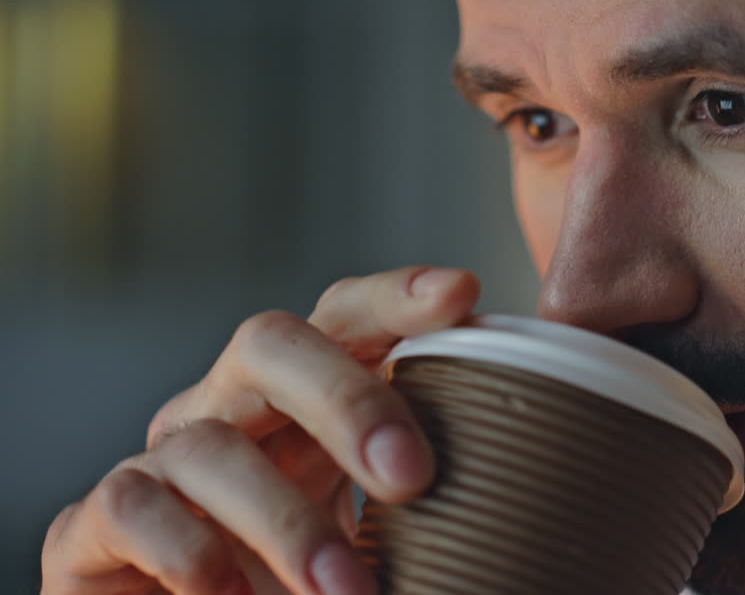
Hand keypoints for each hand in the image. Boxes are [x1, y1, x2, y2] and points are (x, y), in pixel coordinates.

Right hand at [40, 267, 479, 594]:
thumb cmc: (310, 576)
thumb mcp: (384, 526)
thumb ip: (431, 487)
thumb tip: (533, 474)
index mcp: (307, 393)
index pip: (346, 315)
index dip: (397, 295)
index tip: (462, 292)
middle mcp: (232, 405)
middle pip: (271, 343)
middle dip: (345, 400)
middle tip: (412, 476)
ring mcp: (163, 458)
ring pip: (209, 442)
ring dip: (286, 520)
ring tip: (350, 591)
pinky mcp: (99, 521)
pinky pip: (131, 505)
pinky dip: (189, 551)